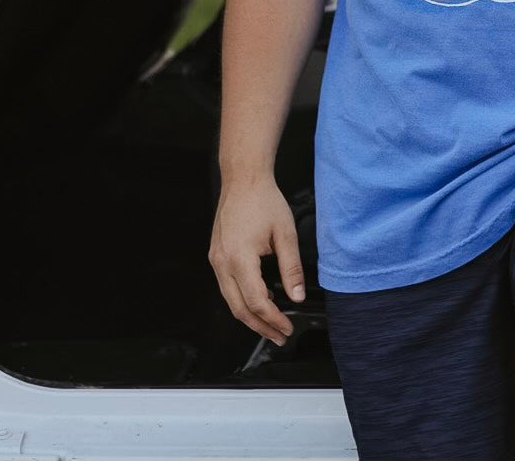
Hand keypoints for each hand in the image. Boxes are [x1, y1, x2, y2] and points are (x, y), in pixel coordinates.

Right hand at [209, 175, 306, 345]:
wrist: (243, 178)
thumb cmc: (264, 200)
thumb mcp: (285, 233)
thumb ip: (291, 267)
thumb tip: (297, 296)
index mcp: (239, 258)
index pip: (256, 302)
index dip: (273, 319)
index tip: (287, 328)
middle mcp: (222, 262)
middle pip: (239, 309)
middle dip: (260, 327)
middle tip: (279, 336)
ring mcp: (216, 260)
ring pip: (231, 300)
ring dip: (251, 316)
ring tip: (272, 325)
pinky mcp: (216, 255)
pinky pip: (227, 287)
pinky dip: (243, 299)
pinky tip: (261, 301)